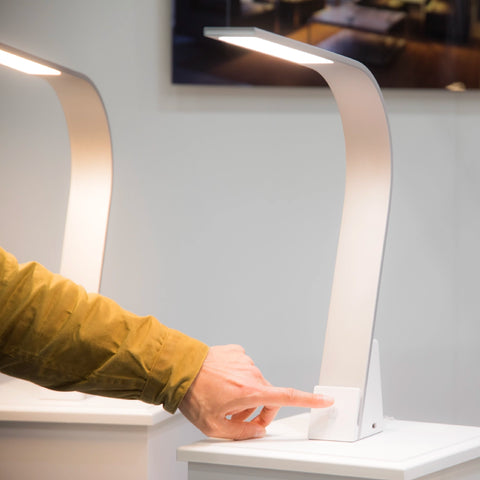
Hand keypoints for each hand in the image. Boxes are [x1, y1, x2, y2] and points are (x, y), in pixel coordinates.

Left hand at [179, 344, 333, 439]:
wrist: (180, 368)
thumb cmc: (194, 394)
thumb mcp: (215, 426)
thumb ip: (243, 431)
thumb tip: (257, 430)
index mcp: (250, 391)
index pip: (287, 397)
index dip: (309, 400)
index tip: (325, 400)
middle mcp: (251, 373)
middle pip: (268, 396)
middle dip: (259, 410)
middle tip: (239, 418)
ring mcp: (244, 360)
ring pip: (254, 383)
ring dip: (246, 394)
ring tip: (224, 398)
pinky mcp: (236, 351)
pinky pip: (244, 368)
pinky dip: (237, 378)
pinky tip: (222, 381)